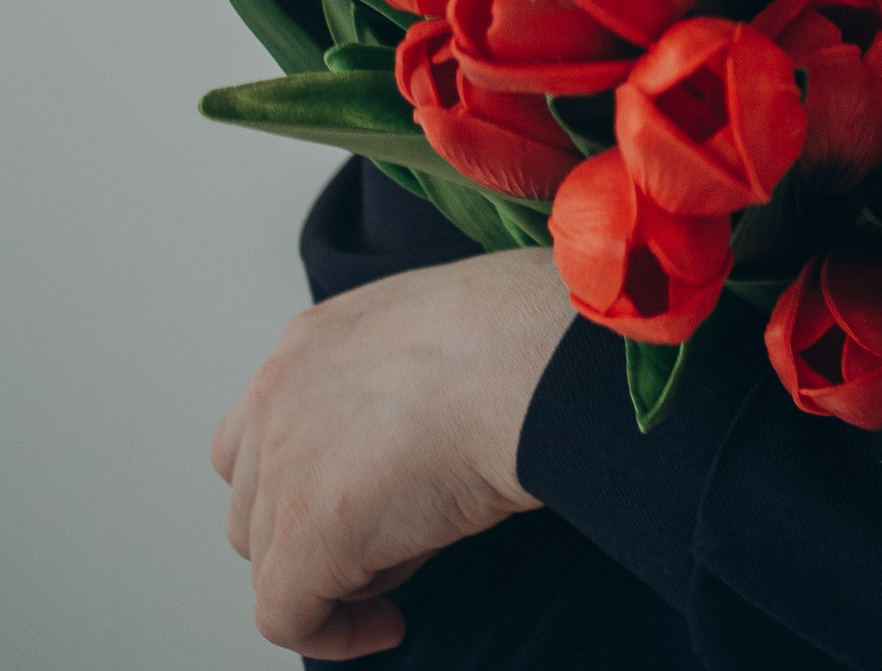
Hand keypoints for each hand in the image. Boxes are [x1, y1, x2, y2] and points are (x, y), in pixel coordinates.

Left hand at [211, 247, 572, 657]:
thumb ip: (393, 386)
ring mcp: (281, 468)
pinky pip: (289, 617)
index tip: (358, 501)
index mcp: (311, 343)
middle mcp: (277, 397)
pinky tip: (389, 626)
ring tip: (407, 559)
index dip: (305, 479)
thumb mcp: (437, 339)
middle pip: (256, 500)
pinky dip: (336, 633)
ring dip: (328, 575)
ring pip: (270, 559)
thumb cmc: (520, 344)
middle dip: (311, 531)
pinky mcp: (304, 537)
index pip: (266, 430)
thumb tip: (404, 455)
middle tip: (385, 539)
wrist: (532, 363)